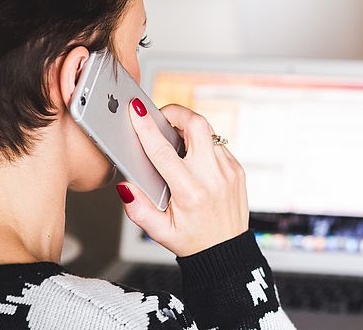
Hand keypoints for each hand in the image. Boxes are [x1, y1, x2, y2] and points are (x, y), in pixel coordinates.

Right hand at [117, 99, 248, 256]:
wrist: (227, 251)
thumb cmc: (192, 240)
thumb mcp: (159, 232)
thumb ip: (137, 210)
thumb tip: (126, 185)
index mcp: (190, 192)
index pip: (163, 151)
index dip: (146, 127)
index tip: (136, 110)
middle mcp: (212, 177)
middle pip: (195, 124)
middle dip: (175, 112)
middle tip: (160, 116)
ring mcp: (228, 170)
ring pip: (208, 131)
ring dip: (188, 127)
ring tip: (173, 135)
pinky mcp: (237, 169)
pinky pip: (217, 144)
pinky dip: (202, 143)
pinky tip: (192, 156)